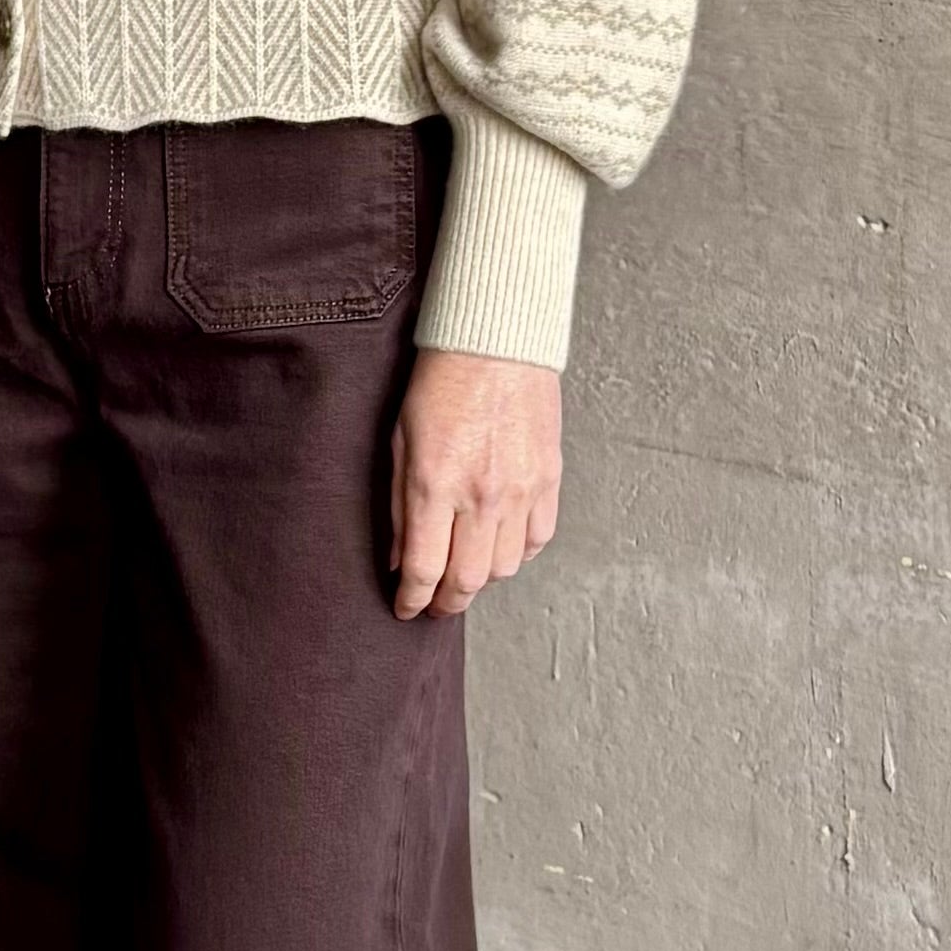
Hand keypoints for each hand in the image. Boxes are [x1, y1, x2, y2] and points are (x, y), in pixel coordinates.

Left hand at [389, 345, 561, 617]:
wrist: (496, 342)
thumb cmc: (441, 383)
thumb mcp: (400, 441)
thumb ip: (400, 507)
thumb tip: (400, 560)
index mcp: (436, 484)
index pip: (425, 570)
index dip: (413, 600)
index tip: (407, 609)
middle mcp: (482, 495)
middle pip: (469, 580)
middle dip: (449, 602)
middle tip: (437, 604)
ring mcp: (521, 489)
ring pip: (507, 567)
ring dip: (484, 578)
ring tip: (467, 569)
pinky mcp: (549, 478)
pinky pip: (539, 538)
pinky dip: (520, 552)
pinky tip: (502, 544)